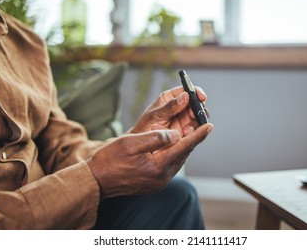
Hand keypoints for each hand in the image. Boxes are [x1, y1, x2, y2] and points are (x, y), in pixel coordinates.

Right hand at [87, 125, 212, 197]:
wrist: (97, 181)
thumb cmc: (110, 160)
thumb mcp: (131, 143)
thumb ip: (155, 138)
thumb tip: (175, 134)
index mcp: (158, 166)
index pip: (184, 147)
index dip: (198, 135)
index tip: (209, 126)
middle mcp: (162, 176)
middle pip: (184, 153)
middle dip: (193, 138)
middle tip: (201, 124)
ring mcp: (159, 182)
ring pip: (178, 159)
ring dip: (184, 146)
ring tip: (190, 132)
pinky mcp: (154, 183)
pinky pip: (170, 165)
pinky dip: (175, 153)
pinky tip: (174, 146)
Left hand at [129, 86, 208, 136]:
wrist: (141, 148)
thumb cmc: (143, 129)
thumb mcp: (154, 116)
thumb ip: (169, 107)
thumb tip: (185, 96)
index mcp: (170, 98)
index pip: (187, 90)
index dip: (196, 92)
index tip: (201, 97)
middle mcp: (179, 107)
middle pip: (196, 103)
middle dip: (198, 109)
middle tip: (193, 115)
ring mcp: (184, 120)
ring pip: (199, 116)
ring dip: (197, 121)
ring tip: (187, 129)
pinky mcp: (186, 131)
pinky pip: (197, 129)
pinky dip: (195, 131)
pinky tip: (186, 134)